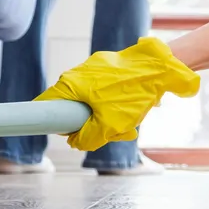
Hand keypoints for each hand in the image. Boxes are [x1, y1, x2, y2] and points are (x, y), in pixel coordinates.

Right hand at [36, 37, 199, 151]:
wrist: (163, 67)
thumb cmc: (133, 93)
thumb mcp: (108, 125)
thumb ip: (86, 138)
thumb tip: (75, 141)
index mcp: (70, 83)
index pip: (45, 105)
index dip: (52, 123)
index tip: (67, 133)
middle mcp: (79, 73)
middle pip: (72, 108)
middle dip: (90, 125)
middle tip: (111, 133)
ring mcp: (96, 69)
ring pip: (93, 102)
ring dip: (109, 118)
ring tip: (130, 125)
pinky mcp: (112, 69)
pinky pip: (107, 93)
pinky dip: (119, 106)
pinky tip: (137, 111)